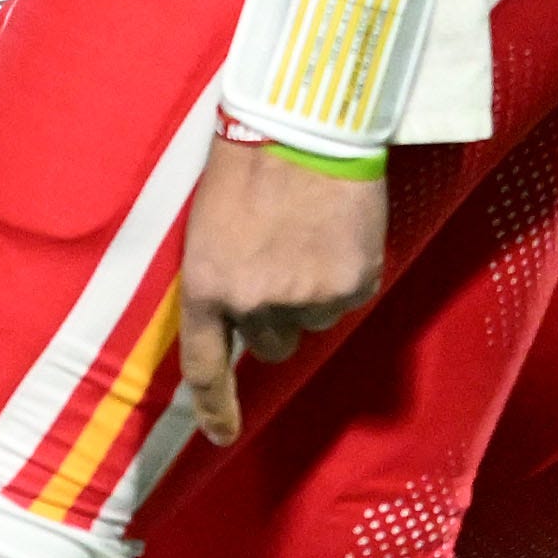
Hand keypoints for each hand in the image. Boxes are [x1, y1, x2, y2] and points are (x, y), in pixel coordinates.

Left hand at [175, 136, 383, 445]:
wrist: (306, 123)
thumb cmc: (247, 162)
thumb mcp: (210, 224)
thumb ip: (221, 278)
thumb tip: (238, 320)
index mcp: (207, 286)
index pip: (205, 367)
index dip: (214, 407)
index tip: (222, 435)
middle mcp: (255, 304)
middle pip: (271, 344)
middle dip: (275, 313)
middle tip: (279, 258)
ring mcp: (307, 299)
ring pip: (313, 320)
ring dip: (311, 290)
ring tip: (307, 231)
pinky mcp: (352, 284)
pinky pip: (349, 296)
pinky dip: (345, 271)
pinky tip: (335, 230)